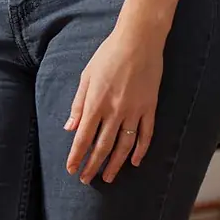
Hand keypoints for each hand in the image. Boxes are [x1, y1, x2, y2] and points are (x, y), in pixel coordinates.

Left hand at [65, 13, 166, 186]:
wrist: (139, 40)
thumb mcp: (87, 75)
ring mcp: (134, 110)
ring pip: (124, 145)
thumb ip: (78, 103)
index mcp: (96, 102)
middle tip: (86, 179)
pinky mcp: (149, 107)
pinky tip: (135, 161)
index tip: (71, 169)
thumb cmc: (109, 54)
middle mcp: (114, 111)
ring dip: (115, 164)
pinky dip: (141, 150)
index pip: (83, 138)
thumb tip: (70, 127)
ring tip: (108, 177)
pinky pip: (146, 134)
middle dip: (93, 165)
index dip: (77, 156)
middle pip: (102, 146)